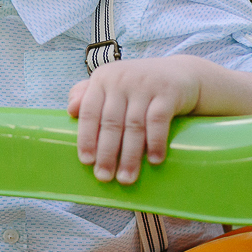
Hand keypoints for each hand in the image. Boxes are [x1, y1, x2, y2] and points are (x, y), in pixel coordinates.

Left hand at [67, 56, 201, 184]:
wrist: (181, 73)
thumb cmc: (139, 85)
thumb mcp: (112, 83)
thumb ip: (87, 94)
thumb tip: (70, 111)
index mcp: (103, 78)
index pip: (90, 110)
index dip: (86, 137)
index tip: (86, 161)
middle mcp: (122, 79)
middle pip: (111, 122)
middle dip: (107, 153)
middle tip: (104, 177)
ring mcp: (145, 85)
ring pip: (134, 125)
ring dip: (130, 155)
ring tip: (126, 178)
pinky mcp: (168, 92)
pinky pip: (158, 120)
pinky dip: (155, 142)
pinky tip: (153, 160)